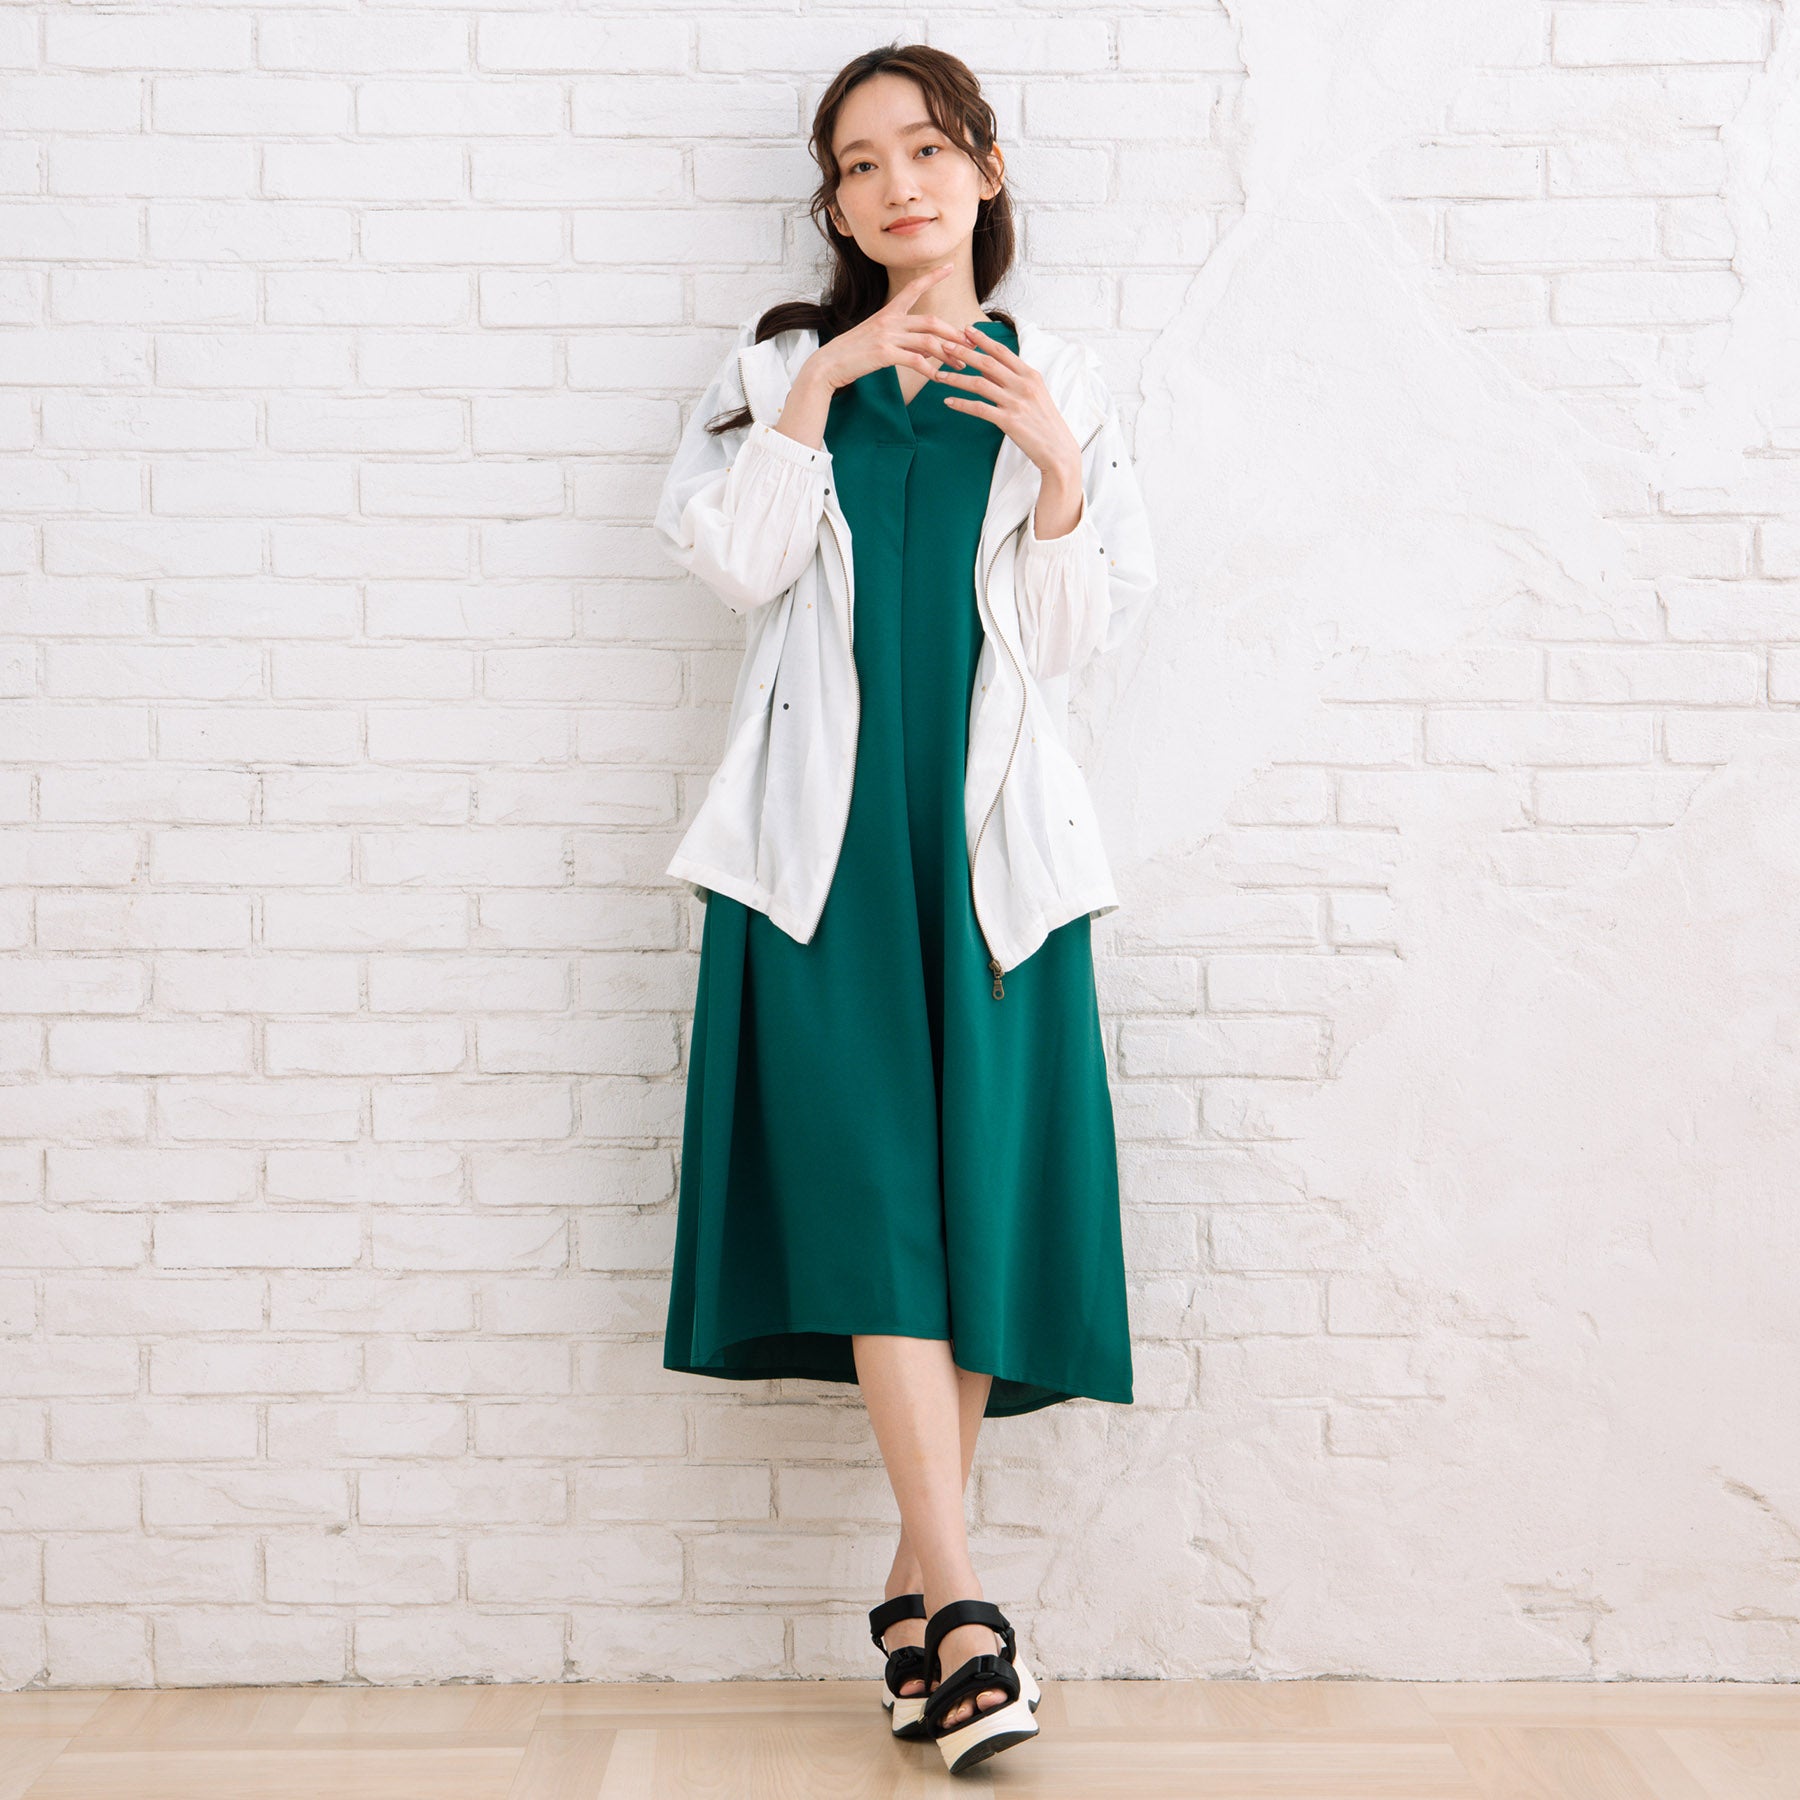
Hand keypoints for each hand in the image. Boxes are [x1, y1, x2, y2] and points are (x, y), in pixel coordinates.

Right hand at [798, 264, 972, 395]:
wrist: (827, 365)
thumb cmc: (852, 354)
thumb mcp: (876, 339)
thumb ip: (900, 339)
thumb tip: (925, 349)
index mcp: (888, 313)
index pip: (914, 288)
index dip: (933, 277)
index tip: (950, 267)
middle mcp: (889, 321)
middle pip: (931, 322)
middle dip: (953, 333)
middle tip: (969, 343)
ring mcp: (886, 336)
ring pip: (928, 341)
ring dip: (947, 354)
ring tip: (959, 366)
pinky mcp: (884, 354)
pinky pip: (915, 360)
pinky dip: (929, 370)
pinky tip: (937, 378)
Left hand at [931, 326, 1082, 484]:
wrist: (1058, 450)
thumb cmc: (1044, 423)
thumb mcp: (1033, 394)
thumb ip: (1011, 380)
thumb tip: (985, 369)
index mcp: (1030, 375)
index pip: (1002, 352)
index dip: (982, 340)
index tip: (966, 331)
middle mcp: (1023, 385)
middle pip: (987, 363)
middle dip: (963, 352)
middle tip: (945, 346)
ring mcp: (1016, 403)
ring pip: (979, 384)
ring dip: (956, 378)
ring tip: (939, 375)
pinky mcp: (1009, 421)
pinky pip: (979, 409)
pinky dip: (961, 404)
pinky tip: (948, 401)